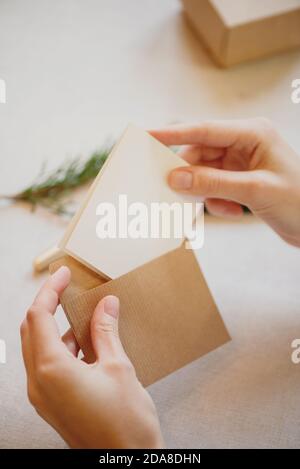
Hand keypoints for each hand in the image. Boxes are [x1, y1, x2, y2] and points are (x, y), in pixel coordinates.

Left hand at [20, 266, 163, 448]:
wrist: (128, 464)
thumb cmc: (125, 424)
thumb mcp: (118, 367)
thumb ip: (106, 332)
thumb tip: (106, 305)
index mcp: (50, 370)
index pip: (39, 316)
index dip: (50, 290)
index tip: (64, 274)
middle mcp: (39, 383)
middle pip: (32, 330)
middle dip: (48, 306)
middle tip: (67, 288)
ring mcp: (44, 396)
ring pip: (40, 348)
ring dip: (59, 328)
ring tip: (86, 315)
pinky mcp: (53, 404)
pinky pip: (49, 366)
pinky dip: (64, 348)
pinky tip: (88, 343)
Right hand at [151, 118, 299, 246]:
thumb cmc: (299, 202)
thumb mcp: (254, 191)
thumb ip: (212, 183)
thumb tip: (175, 177)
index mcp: (253, 133)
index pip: (204, 129)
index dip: (174, 133)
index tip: (147, 135)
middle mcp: (245, 143)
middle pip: (201, 153)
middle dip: (190, 174)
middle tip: (172, 190)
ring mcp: (242, 161)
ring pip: (205, 172)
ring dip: (207, 193)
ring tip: (222, 208)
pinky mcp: (240, 179)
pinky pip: (214, 186)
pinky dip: (217, 201)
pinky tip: (232, 212)